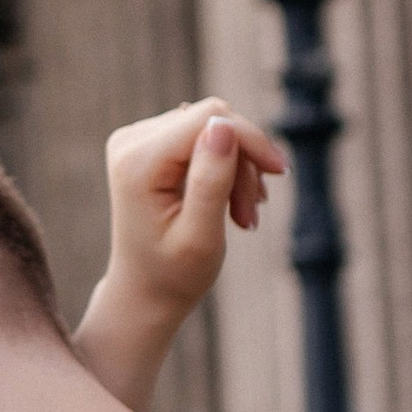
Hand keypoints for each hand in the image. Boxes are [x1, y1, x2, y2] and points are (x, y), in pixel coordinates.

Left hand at [74, 98, 284, 411]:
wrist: (145, 293)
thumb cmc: (173, 275)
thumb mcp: (200, 237)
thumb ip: (211, 180)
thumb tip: (222, 124)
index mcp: (136, 162)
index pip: (208, 118)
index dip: (251, 139)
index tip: (280, 172)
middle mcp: (130, 141)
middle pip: (213, 120)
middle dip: (244, 163)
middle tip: (251, 214)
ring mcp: (137, 140)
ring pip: (214, 130)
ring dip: (238, 171)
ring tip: (242, 217)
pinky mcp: (151, 145)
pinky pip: (204, 138)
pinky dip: (226, 169)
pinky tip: (231, 204)